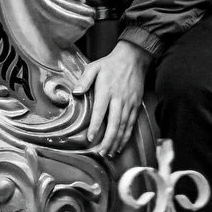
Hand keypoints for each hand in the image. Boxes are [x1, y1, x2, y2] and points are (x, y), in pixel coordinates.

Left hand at [72, 40, 150, 155]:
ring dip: (117, 141)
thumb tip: (75, 93)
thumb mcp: (94, 67)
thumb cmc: (110, 64)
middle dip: (108, 140)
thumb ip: (84, 80)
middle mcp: (119, 99)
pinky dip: (127, 135)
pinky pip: (132, 123)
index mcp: (106, 90)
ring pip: (124, 126)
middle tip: (101, 153)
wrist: (133, 58)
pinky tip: (121, 144)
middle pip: (114, 123)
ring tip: (110, 153)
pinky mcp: (136, 105)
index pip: (100, 111)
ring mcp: (129, 103)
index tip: (90, 138)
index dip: (95, 126)